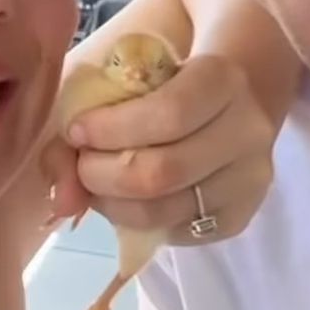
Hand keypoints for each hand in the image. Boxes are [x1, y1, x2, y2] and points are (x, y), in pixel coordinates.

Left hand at [44, 55, 274, 243]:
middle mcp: (247, 131)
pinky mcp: (238, 217)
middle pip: (165, 171)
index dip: (111, 129)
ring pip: (167, 211)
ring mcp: (248, 180)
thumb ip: (81, 119)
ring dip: (112, 204)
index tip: (77, 130)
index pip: (169, 113)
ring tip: (94, 183)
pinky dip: (134, 221)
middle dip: (104, 174)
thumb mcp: (124, 77)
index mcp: (222, 79)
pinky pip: (174, 232)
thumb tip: (61, 199)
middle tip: (80, 165)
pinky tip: (123, 199)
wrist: (224, 102)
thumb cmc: (161, 83)